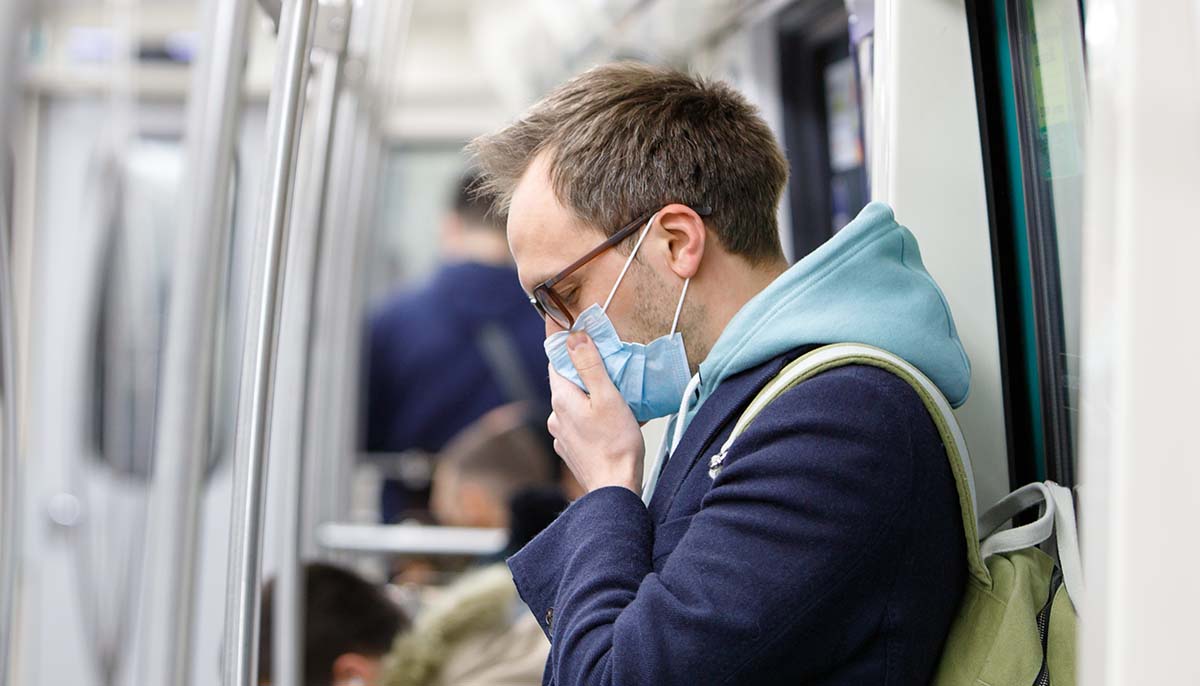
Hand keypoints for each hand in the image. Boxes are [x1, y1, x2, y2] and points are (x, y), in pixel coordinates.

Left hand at [546, 332, 645, 494]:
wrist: (615, 490)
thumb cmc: (616, 445)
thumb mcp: (608, 397)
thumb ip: (590, 366)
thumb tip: (574, 337)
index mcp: (561, 399)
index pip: (555, 360)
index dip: (565, 342)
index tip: (570, 324)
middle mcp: (555, 416)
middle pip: (567, 381)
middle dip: (584, 369)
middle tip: (607, 361)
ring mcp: (562, 435)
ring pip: (575, 403)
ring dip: (591, 395)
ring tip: (617, 395)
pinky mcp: (573, 449)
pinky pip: (581, 423)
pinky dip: (594, 415)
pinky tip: (614, 421)